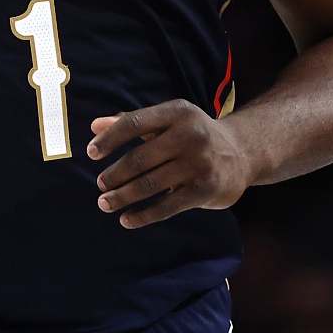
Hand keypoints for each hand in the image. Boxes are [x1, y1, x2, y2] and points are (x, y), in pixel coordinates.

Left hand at [86, 99, 254, 228]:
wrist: (242, 153)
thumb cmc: (194, 134)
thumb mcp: (167, 121)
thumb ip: (132, 122)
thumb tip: (96, 126)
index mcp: (177, 112)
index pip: (134, 123)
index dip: (110, 139)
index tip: (91, 153)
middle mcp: (189, 135)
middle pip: (140, 158)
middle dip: (115, 174)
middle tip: (101, 185)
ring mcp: (199, 163)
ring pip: (150, 184)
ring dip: (123, 196)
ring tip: (105, 203)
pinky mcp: (205, 190)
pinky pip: (166, 207)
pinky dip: (143, 215)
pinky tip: (127, 220)